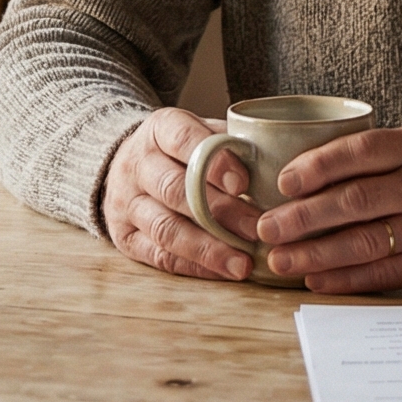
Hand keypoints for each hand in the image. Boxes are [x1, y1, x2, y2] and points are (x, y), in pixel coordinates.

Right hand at [102, 107, 260, 280]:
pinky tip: (222, 271)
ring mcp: (125, 203)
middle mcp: (136, 164)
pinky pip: (159, 256)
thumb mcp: (201, 130)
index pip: (183, 140)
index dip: (214, 162)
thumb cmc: (179, 150)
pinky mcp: (124, 237)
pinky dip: (194, 266)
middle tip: (258, 228)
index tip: (244, 182)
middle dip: (220, 212)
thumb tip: (277, 161)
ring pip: (166, 228)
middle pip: (176, 190)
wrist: (127, 165)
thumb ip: (231, 142)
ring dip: (208, 249)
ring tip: (243, 263)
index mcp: (159, 130)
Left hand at [253, 127, 401, 292]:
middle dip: (304, 217)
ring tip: (281, 259)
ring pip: (365, 242)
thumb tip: (297, 171)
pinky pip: (385, 274)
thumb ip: (371, 155)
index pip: (362, 151)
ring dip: (316, 253)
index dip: (319, 165)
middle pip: (356, 201)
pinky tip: (316, 279)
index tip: (284, 181)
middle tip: (267, 227)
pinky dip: (346, 279)